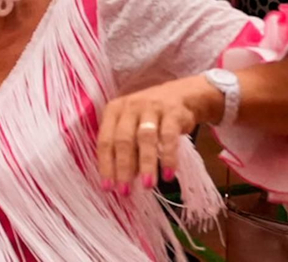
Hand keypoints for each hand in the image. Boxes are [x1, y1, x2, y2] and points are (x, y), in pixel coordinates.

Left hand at [95, 74, 222, 190]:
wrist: (182, 95)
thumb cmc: (149, 116)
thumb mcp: (131, 125)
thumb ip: (125, 148)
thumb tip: (121, 179)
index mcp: (113, 111)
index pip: (105, 140)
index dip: (106, 165)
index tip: (107, 188)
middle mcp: (130, 107)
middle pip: (123, 140)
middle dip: (123, 168)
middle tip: (125, 192)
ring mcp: (151, 108)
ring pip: (145, 138)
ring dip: (145, 164)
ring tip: (147, 185)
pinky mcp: (172, 113)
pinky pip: (169, 137)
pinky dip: (168, 157)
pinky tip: (168, 175)